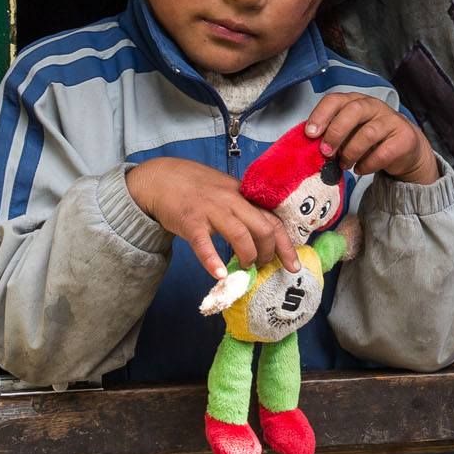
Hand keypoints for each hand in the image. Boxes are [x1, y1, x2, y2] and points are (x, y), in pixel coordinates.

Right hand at [126, 157, 299, 277]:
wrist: (160, 178)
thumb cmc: (196, 187)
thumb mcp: (225, 191)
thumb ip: (243, 209)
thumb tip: (262, 237)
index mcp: (243, 195)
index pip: (273, 220)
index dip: (286, 245)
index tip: (293, 265)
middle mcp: (231, 200)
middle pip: (263, 229)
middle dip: (269, 253)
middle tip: (262, 266)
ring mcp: (211, 210)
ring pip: (240, 235)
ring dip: (248, 257)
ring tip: (245, 268)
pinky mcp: (190, 221)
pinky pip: (204, 243)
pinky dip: (213, 261)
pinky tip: (220, 275)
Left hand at [304, 93, 439, 184]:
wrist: (404, 147)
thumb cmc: (370, 138)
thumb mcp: (350, 132)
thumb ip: (332, 134)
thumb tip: (312, 146)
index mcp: (355, 101)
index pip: (335, 100)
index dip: (321, 115)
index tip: (311, 134)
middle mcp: (373, 106)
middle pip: (353, 111)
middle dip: (336, 133)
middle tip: (326, 152)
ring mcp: (391, 121)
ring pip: (368, 133)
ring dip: (351, 152)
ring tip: (344, 164)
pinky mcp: (404, 138)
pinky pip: (383, 153)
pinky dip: (367, 164)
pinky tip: (361, 168)